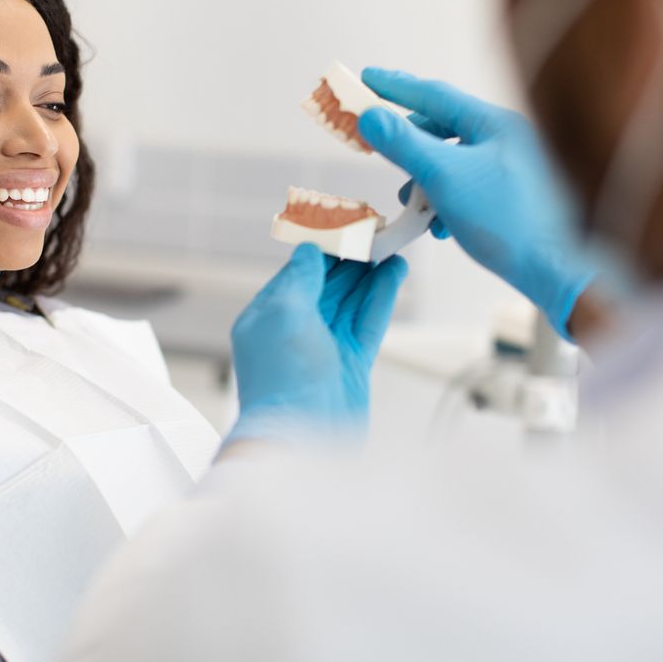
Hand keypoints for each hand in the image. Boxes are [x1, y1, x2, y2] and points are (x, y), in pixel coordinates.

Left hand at [225, 243, 408, 446]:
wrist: (300, 438)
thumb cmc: (283, 380)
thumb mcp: (284, 315)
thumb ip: (300, 278)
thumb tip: (308, 249)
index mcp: (268, 316)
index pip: (298, 271)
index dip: (324, 245)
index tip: (346, 223)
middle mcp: (295, 329)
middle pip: (328, 282)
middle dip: (352, 255)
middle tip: (376, 228)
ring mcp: (326, 346)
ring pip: (352, 298)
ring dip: (371, 271)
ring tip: (391, 242)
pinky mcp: (352, 362)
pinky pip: (368, 319)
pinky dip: (381, 295)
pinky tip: (394, 272)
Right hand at [358, 68, 595, 338]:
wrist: (555, 271)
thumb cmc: (508, 221)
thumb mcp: (444, 177)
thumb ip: (404, 144)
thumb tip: (370, 116)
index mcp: (495, 124)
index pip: (435, 95)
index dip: (395, 88)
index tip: (366, 79)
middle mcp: (507, 140)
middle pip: (444, 128)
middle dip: (407, 143)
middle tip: (377, 148)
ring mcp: (512, 169)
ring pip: (453, 162)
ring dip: (425, 180)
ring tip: (410, 201)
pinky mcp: (513, 199)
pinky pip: (468, 188)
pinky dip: (445, 201)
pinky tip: (437, 224)